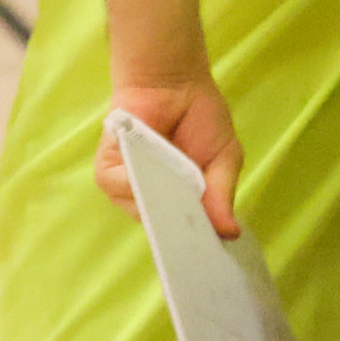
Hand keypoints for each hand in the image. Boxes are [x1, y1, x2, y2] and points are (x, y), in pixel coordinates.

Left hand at [100, 73, 245, 237]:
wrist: (174, 83)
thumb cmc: (201, 119)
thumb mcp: (225, 159)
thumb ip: (223, 195)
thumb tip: (231, 232)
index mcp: (179, 200)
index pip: (181, 232)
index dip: (192, 243)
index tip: (206, 256)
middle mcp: (151, 198)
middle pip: (159, 226)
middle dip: (174, 228)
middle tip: (192, 229)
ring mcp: (128, 186)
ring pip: (138, 209)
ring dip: (156, 199)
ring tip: (174, 187)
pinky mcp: (108, 168)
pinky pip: (118, 186)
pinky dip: (133, 180)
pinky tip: (148, 168)